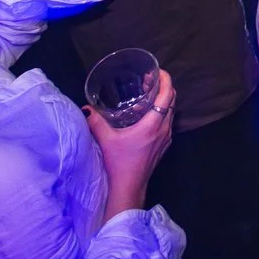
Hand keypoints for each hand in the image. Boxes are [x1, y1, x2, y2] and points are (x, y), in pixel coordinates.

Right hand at [86, 68, 175, 204]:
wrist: (129, 187)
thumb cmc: (119, 163)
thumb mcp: (106, 140)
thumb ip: (96, 122)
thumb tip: (86, 108)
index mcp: (153, 124)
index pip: (167, 95)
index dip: (165, 79)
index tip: (157, 71)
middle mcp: (164, 129)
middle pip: (172, 100)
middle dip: (164, 86)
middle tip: (149, 79)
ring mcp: (166, 138)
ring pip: (171, 111)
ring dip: (162, 100)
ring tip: (146, 95)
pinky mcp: (164, 145)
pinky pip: (167, 122)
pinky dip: (161, 112)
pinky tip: (145, 115)